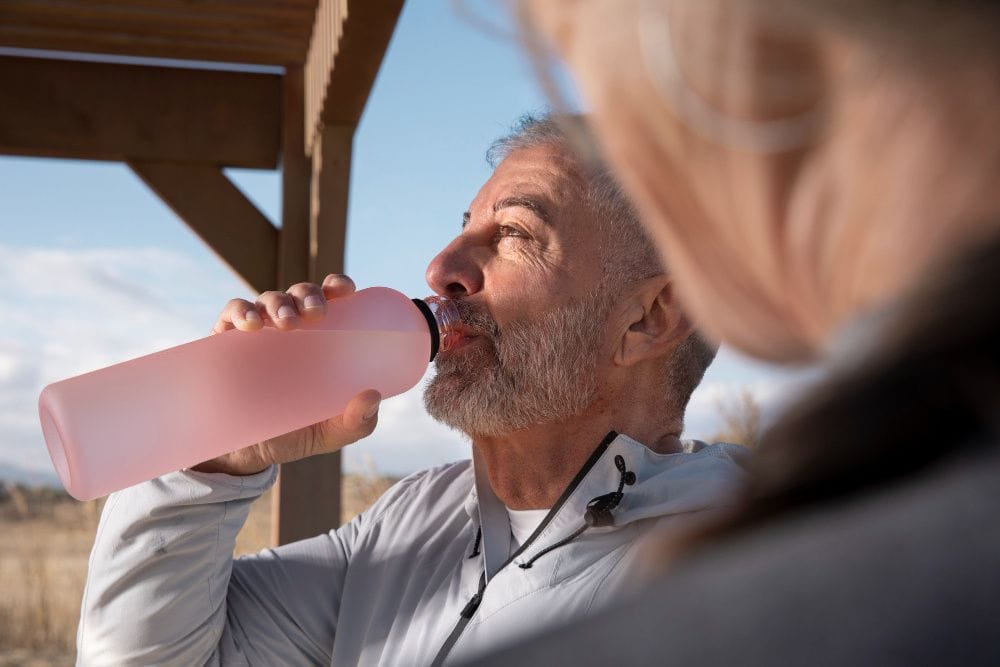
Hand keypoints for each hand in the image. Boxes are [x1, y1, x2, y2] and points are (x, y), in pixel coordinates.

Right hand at [192, 274, 381, 475]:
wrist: (247, 454)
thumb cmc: (295, 433)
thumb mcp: (331, 433)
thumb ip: (357, 422)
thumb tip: (372, 396)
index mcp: (320, 339)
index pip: (329, 300)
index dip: (337, 286)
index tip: (345, 290)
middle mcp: (290, 328)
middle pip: (299, 294)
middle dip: (308, 294)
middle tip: (316, 313)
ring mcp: (258, 333)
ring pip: (268, 299)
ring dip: (278, 303)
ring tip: (286, 323)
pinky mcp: (227, 343)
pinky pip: (231, 315)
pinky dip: (240, 312)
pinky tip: (250, 324)